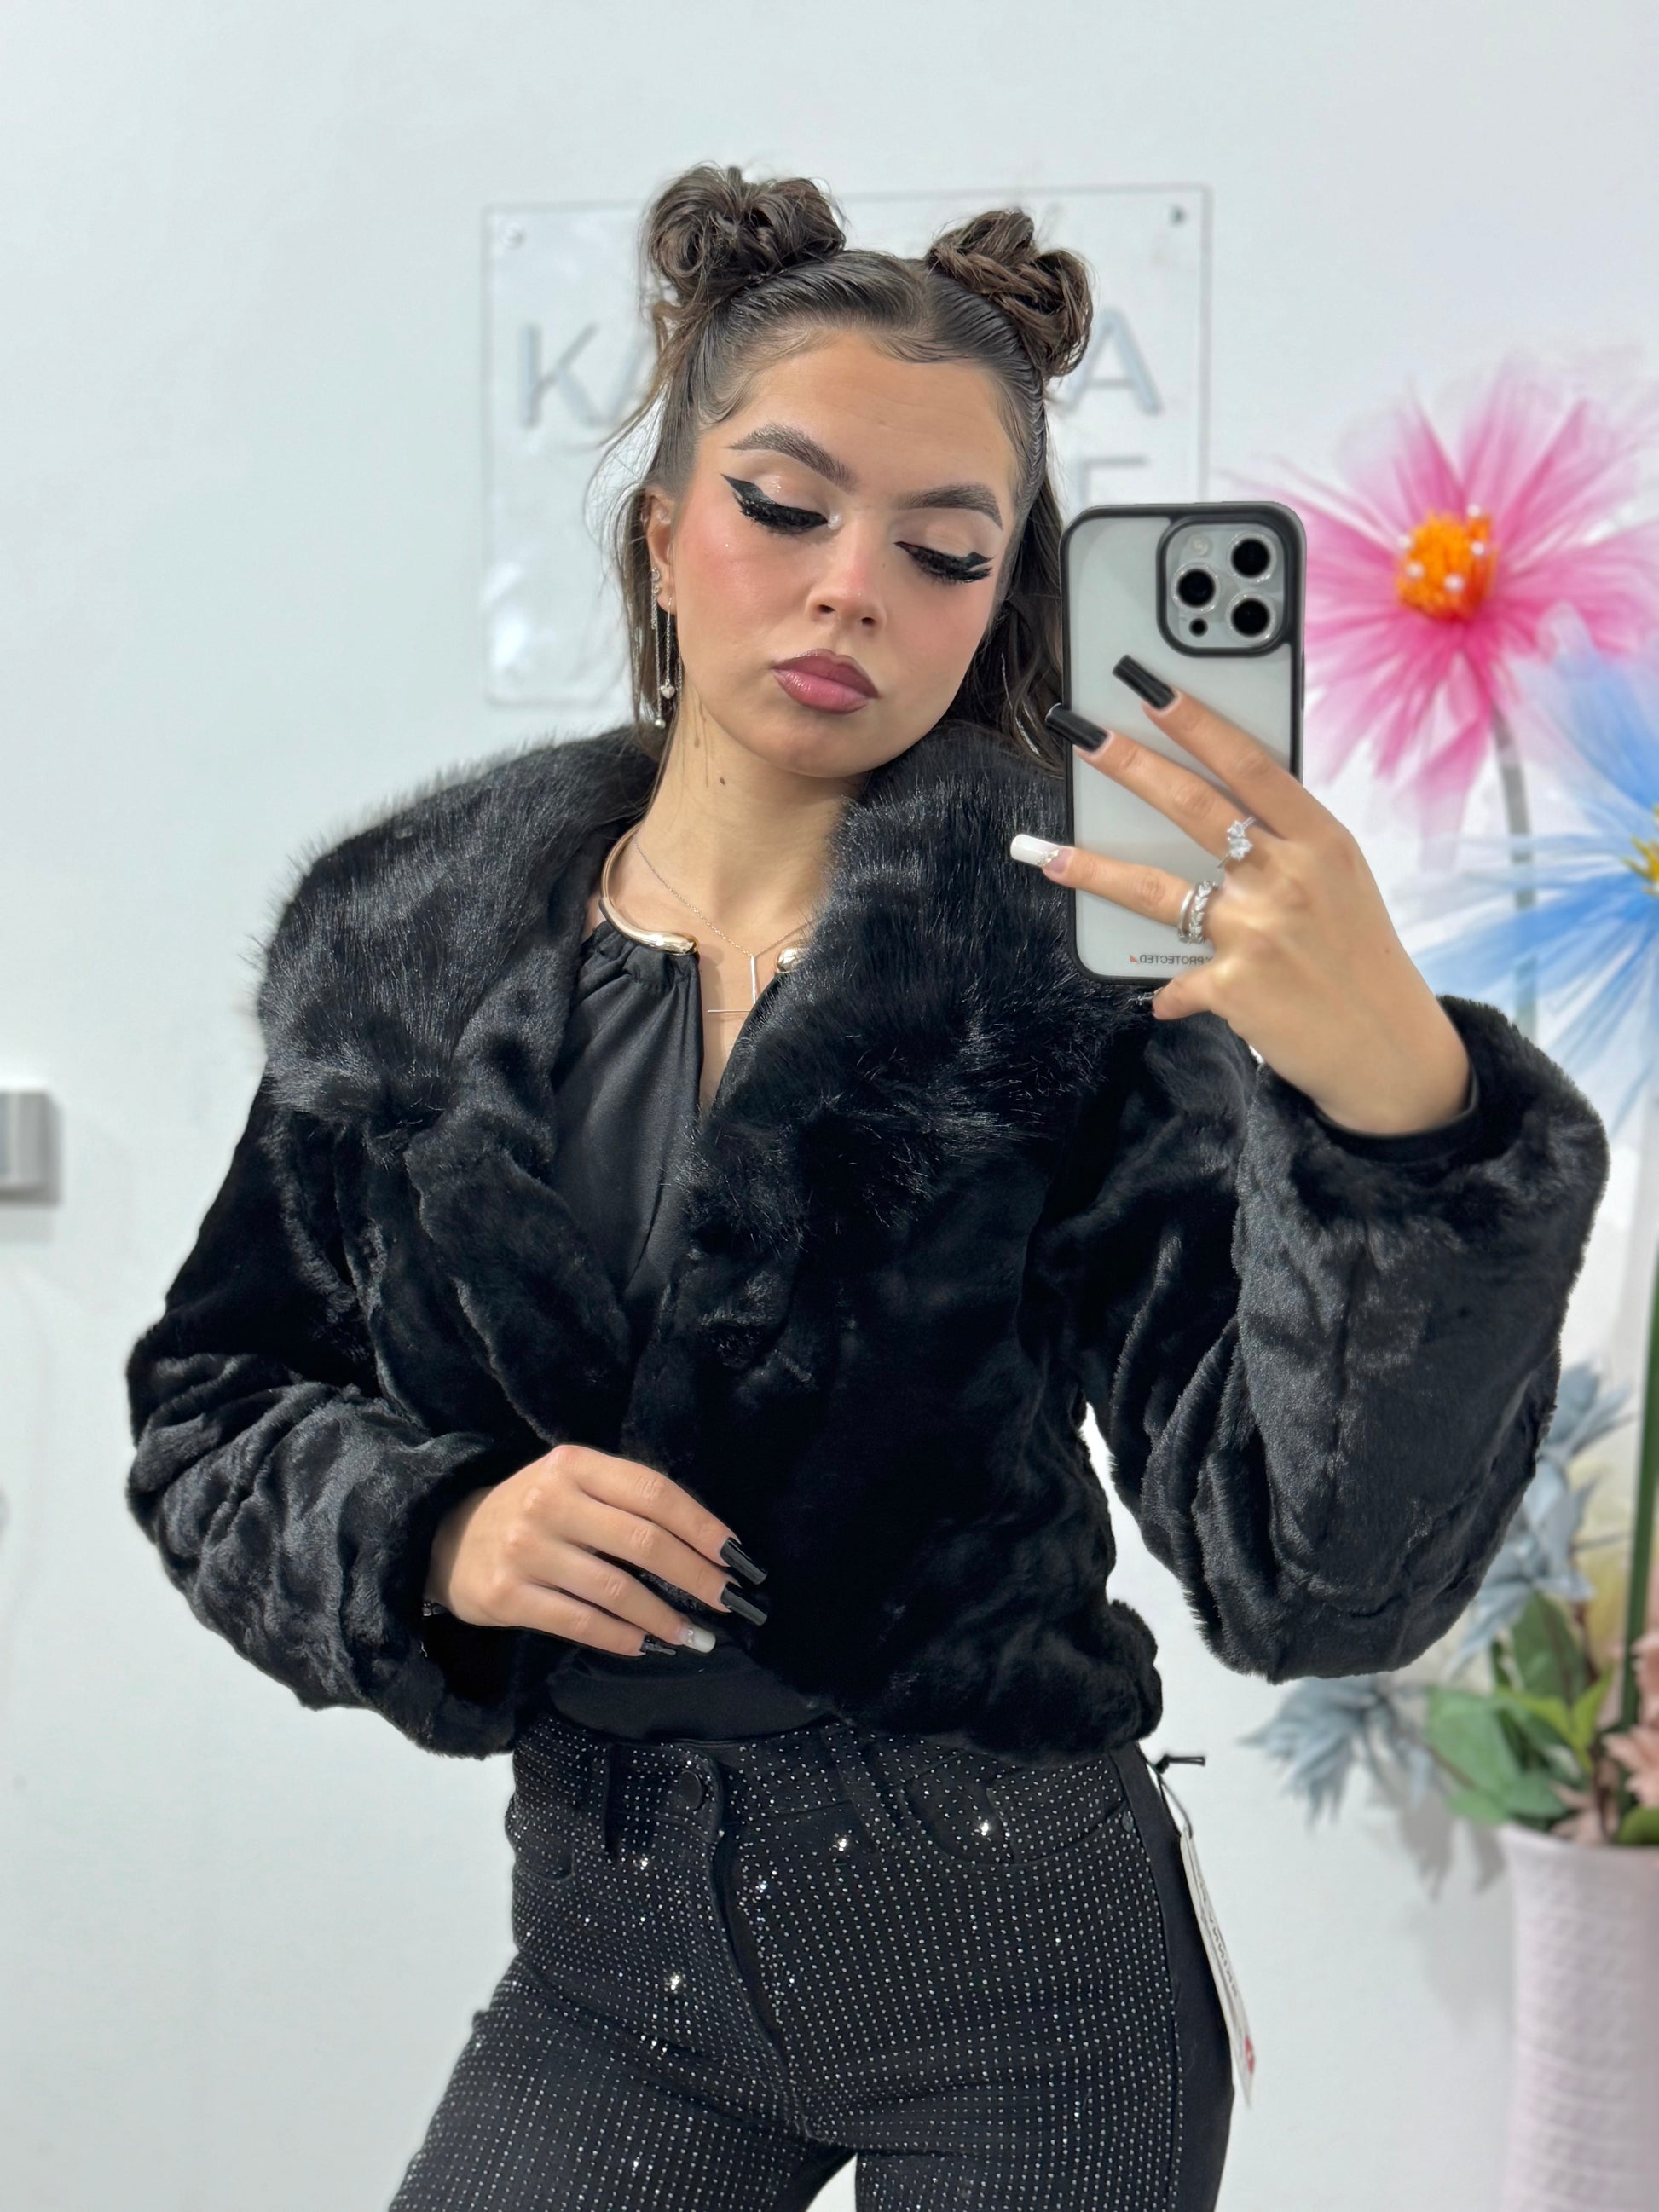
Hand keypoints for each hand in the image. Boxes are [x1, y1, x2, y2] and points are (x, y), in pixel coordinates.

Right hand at [424, 1443, 768, 1655]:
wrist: (448, 1539)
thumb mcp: (574, 1484)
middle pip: (643, 1541)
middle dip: (696, 1575)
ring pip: (616, 1589)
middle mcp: (549, 1502)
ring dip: (665, 1618)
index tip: (737, 1556)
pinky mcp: (508, 1597)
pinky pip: (581, 1623)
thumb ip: (627, 1502)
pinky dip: (623, 1638)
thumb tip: (706, 1546)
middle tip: (729, 1601)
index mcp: (574, 1465)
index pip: (654, 1492)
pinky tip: (648, 1645)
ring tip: (697, 1636)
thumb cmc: (533, 1511)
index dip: (702, 1525)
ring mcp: (526, 1550)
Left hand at [1028, 679, 1472, 1135]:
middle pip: (1193, 808)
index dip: (1198, 723)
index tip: (1152, 687)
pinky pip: (1175, 982)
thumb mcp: (1341, 884)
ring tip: (1048, 855)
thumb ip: (1286, 846)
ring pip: (1155, 892)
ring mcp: (1260, 929)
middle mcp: (1289, 877)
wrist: (1389, 1049)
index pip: (1250, 766)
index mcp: (1322, 841)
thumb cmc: (1359, 958)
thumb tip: (1218, 820)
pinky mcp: (1234, 985)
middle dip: (1130, 764)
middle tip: (1081, 734)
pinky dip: (1169, 993)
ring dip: (1093, 870)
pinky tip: (1164, 1001)